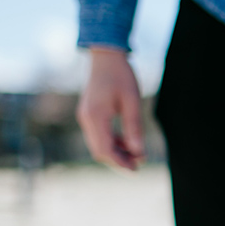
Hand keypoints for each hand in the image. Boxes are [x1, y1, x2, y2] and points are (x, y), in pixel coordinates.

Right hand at [78, 46, 145, 170]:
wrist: (106, 56)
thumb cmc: (121, 75)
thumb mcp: (132, 101)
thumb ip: (134, 127)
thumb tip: (138, 152)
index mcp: (96, 116)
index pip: (106, 150)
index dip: (121, 163)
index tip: (137, 169)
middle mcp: (86, 119)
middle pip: (100, 152)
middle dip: (119, 161)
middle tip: (139, 164)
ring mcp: (85, 117)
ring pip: (98, 146)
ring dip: (116, 153)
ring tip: (136, 154)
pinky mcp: (88, 115)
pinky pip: (98, 137)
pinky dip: (112, 143)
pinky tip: (126, 142)